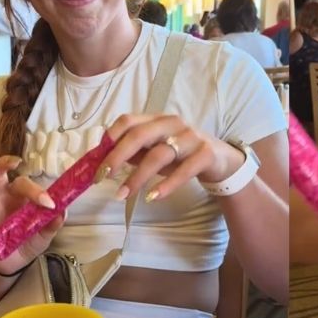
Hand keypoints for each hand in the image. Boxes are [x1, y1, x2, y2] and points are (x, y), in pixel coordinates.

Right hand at [0, 155, 64, 274]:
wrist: (15, 263)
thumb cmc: (29, 241)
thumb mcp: (45, 235)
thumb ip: (52, 224)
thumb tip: (62, 212)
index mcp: (20, 197)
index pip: (24, 184)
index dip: (36, 191)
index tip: (49, 203)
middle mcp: (1, 199)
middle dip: (3, 165)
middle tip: (12, 162)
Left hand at [99, 114, 246, 201]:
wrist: (221, 160)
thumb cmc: (182, 155)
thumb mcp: (155, 151)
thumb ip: (134, 152)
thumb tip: (103, 160)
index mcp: (157, 120)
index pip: (128, 121)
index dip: (109, 138)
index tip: (96, 159)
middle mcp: (173, 123)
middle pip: (139, 135)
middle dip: (116, 156)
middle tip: (101, 177)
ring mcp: (191, 137)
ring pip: (159, 154)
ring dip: (137, 176)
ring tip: (122, 195)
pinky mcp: (206, 154)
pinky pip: (184, 170)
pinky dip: (166, 185)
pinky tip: (152, 197)